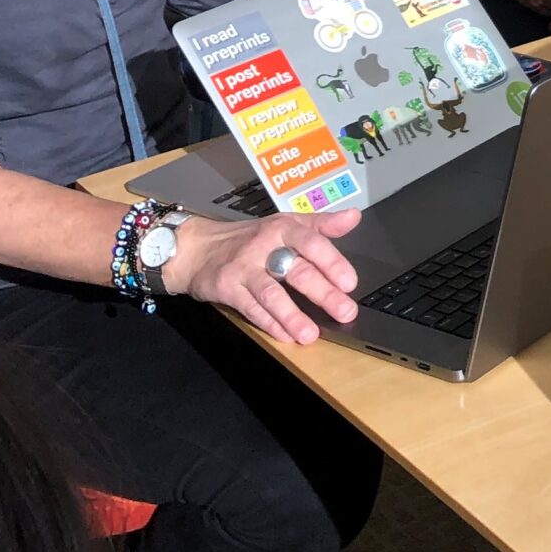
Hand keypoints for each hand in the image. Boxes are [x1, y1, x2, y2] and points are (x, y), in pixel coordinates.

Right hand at [167, 210, 361, 345]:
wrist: (197, 248)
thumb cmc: (250, 239)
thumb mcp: (286, 224)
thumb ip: (321, 224)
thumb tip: (353, 216)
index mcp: (283, 229)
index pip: (312, 242)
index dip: (332, 262)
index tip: (350, 282)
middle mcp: (264, 247)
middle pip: (296, 270)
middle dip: (323, 293)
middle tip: (345, 312)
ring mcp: (244, 268)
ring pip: (271, 293)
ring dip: (293, 316)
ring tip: (311, 334)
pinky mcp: (227, 288)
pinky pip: (250, 308)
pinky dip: (269, 323)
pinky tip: (286, 335)